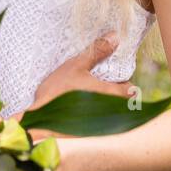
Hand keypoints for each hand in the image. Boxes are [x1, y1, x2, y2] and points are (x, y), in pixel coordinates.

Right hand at [8, 33, 137, 139]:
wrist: (39, 119)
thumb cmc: (58, 91)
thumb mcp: (76, 65)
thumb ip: (97, 51)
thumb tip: (114, 37)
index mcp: (109, 94)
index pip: (130, 91)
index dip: (126, 83)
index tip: (115, 76)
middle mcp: (109, 111)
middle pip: (122, 103)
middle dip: (116, 93)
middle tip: (103, 82)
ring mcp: (100, 125)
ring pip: (111, 113)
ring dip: (106, 104)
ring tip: (91, 93)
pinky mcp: (89, 133)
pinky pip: (100, 122)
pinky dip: (95, 114)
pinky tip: (82, 106)